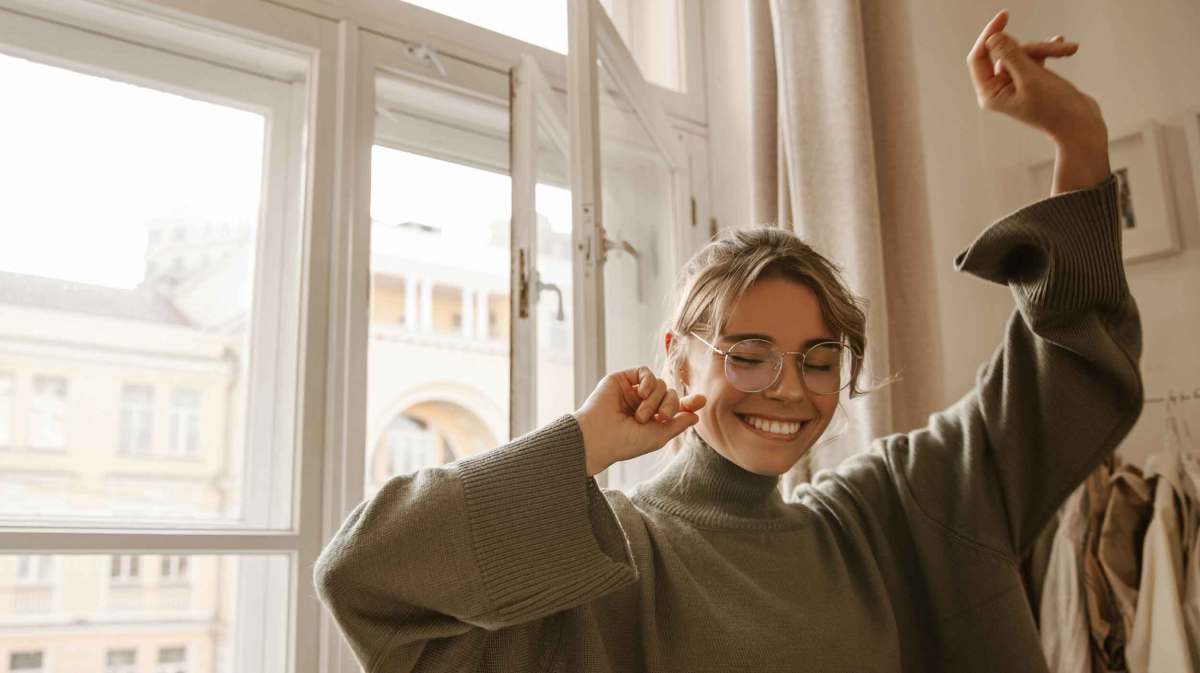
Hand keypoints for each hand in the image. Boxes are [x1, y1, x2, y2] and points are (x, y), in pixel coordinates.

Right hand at [573, 366, 705, 476]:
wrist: (599, 436)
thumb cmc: (626, 442)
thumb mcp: (659, 436)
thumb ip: (678, 424)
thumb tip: (695, 415)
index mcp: (652, 419)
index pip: (675, 407)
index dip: (689, 403)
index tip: (701, 401)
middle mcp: (643, 404)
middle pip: (670, 393)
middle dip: (671, 404)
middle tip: (662, 417)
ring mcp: (632, 391)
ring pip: (659, 384)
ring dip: (655, 399)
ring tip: (641, 415)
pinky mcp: (622, 379)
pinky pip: (644, 371)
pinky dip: (649, 381)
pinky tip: (642, 393)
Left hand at [967, 9, 1106, 147]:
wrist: (1082, 125)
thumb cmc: (1056, 108)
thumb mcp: (1032, 78)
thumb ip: (1011, 56)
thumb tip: (992, 38)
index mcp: (990, 94)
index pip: (979, 57)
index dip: (989, 35)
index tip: (1004, 16)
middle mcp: (999, 90)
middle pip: (1006, 53)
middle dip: (1032, 48)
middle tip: (1056, 47)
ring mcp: (1015, 85)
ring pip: (1024, 54)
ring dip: (1046, 50)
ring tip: (1069, 50)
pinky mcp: (1031, 81)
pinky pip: (1034, 59)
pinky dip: (1049, 53)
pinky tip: (1065, 48)